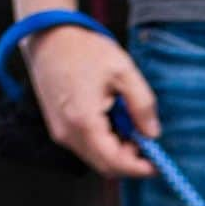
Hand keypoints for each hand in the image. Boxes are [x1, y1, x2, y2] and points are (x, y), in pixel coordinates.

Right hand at [24, 24, 159, 177]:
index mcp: (84, 121)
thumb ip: (142, 105)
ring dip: (117, 153)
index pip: (115, 163)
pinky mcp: (59, 129)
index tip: (156, 165)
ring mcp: (61, 133)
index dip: (139, 169)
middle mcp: (68, 133)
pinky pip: (86, 149)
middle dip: (129, 162)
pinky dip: (104, 145)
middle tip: (144, 142)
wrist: (48, 36)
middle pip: (106, 167)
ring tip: (128, 126)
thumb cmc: (83, 49)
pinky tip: (112, 124)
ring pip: (96, 160)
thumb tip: (152, 134)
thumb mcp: (123, 70)